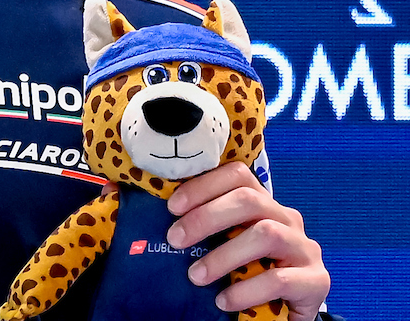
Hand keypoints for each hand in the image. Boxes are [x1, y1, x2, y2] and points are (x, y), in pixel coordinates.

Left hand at [167, 161, 329, 320]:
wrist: (289, 307)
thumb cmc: (252, 269)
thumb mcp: (230, 242)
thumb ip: (210, 226)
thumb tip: (165, 220)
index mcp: (265, 204)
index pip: (238, 175)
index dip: (204, 184)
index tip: (172, 207)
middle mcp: (287, 218)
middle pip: (249, 200)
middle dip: (206, 217)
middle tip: (174, 239)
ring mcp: (304, 248)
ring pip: (266, 235)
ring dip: (223, 256)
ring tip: (195, 276)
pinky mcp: (316, 280)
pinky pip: (279, 279)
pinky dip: (246, 290)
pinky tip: (224, 301)